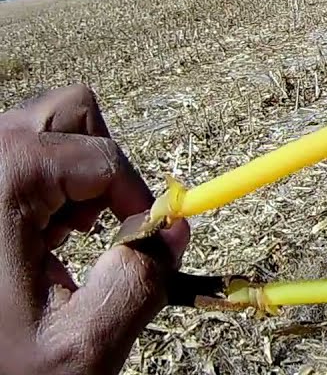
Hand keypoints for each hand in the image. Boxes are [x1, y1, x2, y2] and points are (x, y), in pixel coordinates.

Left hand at [0, 85, 188, 373]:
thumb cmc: (1, 371)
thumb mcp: (83, 344)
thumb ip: (142, 279)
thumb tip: (174, 229)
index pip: (100, 156)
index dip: (138, 200)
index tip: (146, 243)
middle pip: (67, 114)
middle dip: (101, 165)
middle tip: (100, 226)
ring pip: (42, 131)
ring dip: (70, 177)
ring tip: (61, 240)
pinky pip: (19, 160)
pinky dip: (42, 191)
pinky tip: (33, 244)